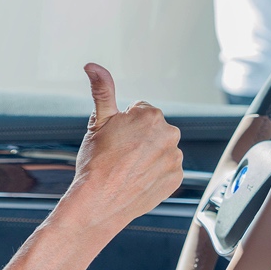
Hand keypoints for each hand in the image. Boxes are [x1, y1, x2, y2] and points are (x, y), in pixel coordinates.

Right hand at [69, 64, 183, 241]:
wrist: (98, 203)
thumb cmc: (95, 162)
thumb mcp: (97, 122)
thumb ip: (102, 90)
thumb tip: (93, 66)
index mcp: (151, 115)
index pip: (140, 111)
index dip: (124, 125)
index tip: (115, 139)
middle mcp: (170, 134)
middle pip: (153, 129)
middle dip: (139, 138)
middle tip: (120, 155)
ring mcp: (175, 158)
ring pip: (160, 149)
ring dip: (148, 155)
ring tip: (127, 169)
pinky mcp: (177, 178)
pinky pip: (167, 169)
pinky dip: (155, 173)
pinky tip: (138, 179)